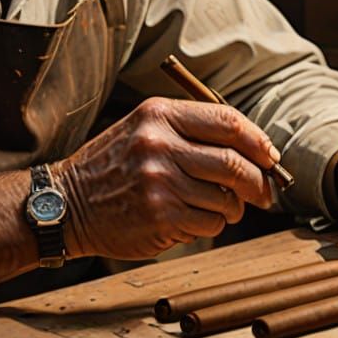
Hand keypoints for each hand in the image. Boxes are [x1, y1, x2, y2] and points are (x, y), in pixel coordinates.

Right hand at [54, 97, 278, 260]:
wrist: (68, 202)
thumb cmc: (114, 165)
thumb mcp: (145, 128)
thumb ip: (192, 131)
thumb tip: (253, 149)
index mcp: (159, 114)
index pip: (227, 121)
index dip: (258, 141)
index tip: (269, 156)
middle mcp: (159, 143)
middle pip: (234, 163)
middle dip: (258, 182)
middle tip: (264, 193)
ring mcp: (159, 181)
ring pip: (225, 198)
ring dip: (231, 207)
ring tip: (216, 207)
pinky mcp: (160, 215)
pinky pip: (210, 223)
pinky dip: (211, 224)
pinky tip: (191, 218)